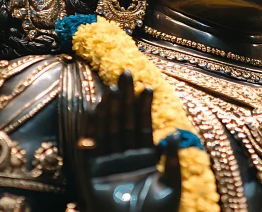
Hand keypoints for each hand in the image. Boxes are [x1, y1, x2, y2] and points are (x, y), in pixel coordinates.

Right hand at [75, 71, 180, 211]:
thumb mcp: (171, 187)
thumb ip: (171, 161)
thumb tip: (172, 134)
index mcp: (144, 160)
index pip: (143, 127)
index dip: (144, 108)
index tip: (147, 87)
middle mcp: (125, 159)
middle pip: (124, 122)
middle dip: (125, 99)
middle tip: (126, 74)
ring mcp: (108, 165)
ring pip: (108, 130)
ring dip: (109, 108)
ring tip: (112, 87)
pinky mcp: (91, 174)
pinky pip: (90, 147)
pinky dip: (90, 129)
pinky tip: (94, 110)